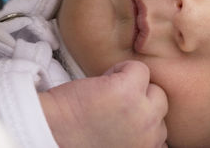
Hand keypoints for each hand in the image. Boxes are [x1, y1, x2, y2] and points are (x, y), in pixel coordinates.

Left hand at [39, 60, 167, 147]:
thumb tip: (151, 122)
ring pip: (155, 87)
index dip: (142, 118)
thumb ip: (138, 136)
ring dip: (136, 86)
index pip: (163, 132)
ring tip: (109, 92)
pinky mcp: (128, 91)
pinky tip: (102, 81)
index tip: (125, 117)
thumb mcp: (121, 146)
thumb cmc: (77, 142)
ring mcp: (143, 113)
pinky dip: (122, 69)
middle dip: (143, 101)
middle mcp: (150, 135)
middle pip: (161, 106)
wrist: (46, 133)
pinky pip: (138, 68)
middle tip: (117, 103)